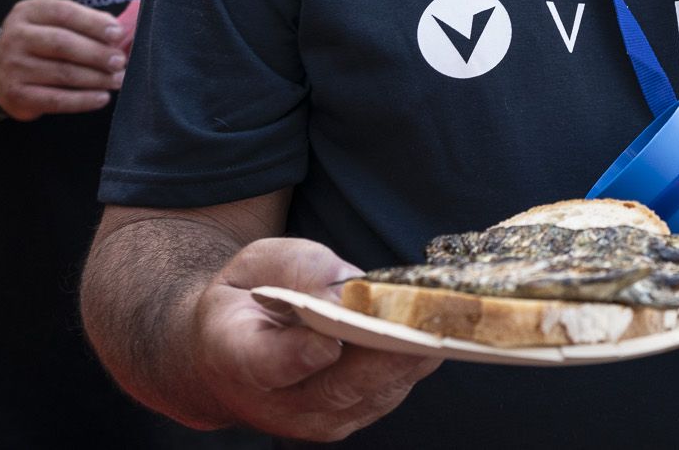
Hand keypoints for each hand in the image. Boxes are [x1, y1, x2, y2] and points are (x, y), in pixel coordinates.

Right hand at [0, 0, 128, 119]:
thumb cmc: (39, 44)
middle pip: (62, 43)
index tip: (118, 34)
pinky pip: (55, 100)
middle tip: (120, 61)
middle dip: (97, 53)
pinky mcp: (16, 95)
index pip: (63, 13)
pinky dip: (83, 100)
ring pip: (62, 73)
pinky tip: (102, 98)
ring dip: (96, 78)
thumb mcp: (52, 23)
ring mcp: (13, 67)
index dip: (93, 23)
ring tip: (118, 80)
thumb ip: (83, 22)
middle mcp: (16, 37)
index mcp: (28, 12)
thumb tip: (118, 32)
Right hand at [192, 237, 440, 440]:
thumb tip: (350, 291)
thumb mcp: (261, 261)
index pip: (266, 363)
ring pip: (368, 396)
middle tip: (427, 330)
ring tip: (448, 329)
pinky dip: (413, 367)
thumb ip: (302, 270)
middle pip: (333, 389)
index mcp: (231, 352)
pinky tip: (441, 335)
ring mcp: (310, 417)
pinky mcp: (344, 418)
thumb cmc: (250, 295)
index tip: (329, 342)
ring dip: (410, 364)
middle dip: (384, 358)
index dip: (298, 357)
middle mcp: (271, 400)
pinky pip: (385, 394)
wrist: (230, 348)